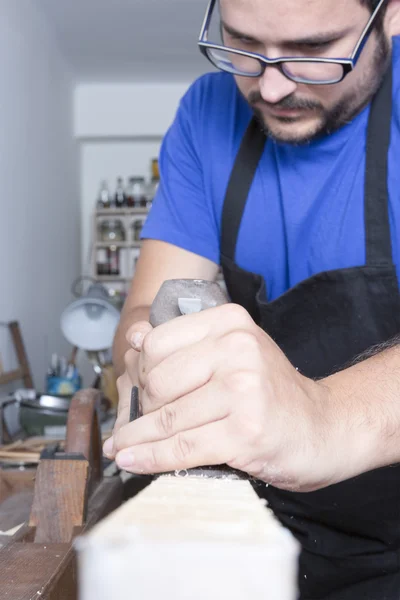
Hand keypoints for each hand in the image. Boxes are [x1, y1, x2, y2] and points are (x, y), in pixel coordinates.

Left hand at [105, 304, 344, 491]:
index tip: (141, 392)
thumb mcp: (232, 354)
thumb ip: (184, 345)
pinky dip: (151, 459)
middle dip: (141, 408)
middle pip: (157, 380)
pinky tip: (133, 461)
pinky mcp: (245, 431)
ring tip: (121, 447)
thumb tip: (134, 336)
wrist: (324, 428)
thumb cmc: (273, 394)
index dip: (141, 372)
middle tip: (140, 423)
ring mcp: (243, 389)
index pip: (157, 343)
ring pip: (166, 418)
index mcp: (230, 322)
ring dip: (136, 439)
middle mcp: (237, 348)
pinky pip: (182, 447)